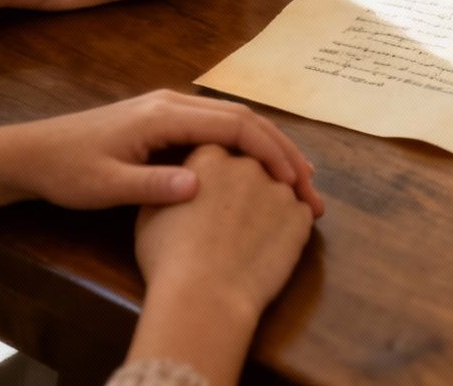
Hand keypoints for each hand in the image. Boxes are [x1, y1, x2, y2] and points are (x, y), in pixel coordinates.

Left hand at [0, 90, 323, 220]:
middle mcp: (174, 103)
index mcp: (164, 114)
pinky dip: (248, 146)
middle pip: (244, 117)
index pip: (234, 125)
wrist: (33, 153)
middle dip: (282, 149)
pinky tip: (258, 170)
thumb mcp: (104, 186)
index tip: (293, 183)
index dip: (269, 152)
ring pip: (236, 120)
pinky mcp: (167, 121)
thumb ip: (152, 186)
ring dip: (269, 146)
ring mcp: (171, 109)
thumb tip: (201, 186)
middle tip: (309, 185)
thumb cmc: (67, 171)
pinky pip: (220, 128)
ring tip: (297, 178)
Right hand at [136, 144, 315, 322]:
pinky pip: (300, 215)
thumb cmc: (168, 259)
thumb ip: (172, 187)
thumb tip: (181, 184)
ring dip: (270, 209)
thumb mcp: (152, 213)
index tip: (214, 197)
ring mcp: (278, 188)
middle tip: (236, 220)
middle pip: (252, 168)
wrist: (204, 296)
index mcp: (208, 157)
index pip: (219, 155)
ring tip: (253, 240)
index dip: (216, 178)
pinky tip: (272, 250)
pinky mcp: (301, 216)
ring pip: (278, 190)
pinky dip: (290, 229)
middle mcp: (247, 164)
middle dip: (246, 190)